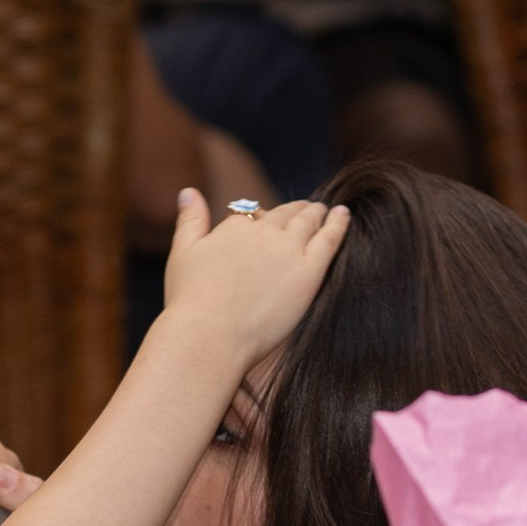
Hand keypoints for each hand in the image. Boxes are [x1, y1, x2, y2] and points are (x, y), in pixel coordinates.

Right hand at [155, 191, 349, 366]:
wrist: (210, 334)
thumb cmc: (190, 302)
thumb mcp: (182, 253)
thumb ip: (190, 220)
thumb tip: (188, 190)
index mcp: (234, 227)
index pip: (252, 215)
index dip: (261, 218)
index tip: (267, 220)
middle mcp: (262, 232)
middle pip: (284, 215)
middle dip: (295, 210)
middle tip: (307, 208)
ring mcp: (288, 250)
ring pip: (308, 222)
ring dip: (316, 213)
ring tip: (325, 211)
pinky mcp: (309, 272)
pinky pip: (329, 240)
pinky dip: (338, 224)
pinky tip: (344, 215)